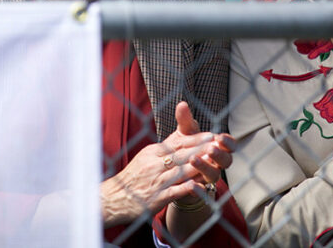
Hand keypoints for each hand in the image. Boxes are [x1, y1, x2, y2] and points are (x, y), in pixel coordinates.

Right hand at [100, 102, 235, 225]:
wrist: (115, 197)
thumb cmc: (133, 177)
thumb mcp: (146, 157)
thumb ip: (164, 149)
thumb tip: (181, 138)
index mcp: (153, 152)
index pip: (177, 143)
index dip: (195, 139)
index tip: (211, 135)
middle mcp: (154, 164)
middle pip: (181, 155)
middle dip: (201, 149)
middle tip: (218, 144)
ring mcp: (156, 181)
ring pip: (180, 171)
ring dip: (198, 166)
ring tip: (214, 162)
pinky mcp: (157, 197)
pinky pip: (175, 191)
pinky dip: (187, 188)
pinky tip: (199, 186)